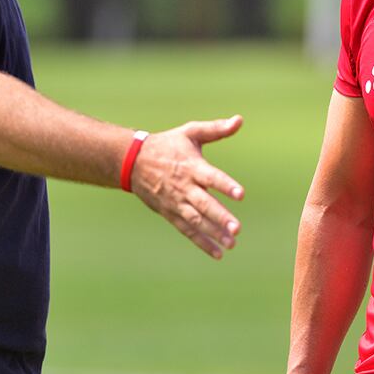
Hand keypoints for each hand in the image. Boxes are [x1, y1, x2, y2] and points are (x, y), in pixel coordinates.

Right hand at [130, 115, 244, 257]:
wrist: (132, 162)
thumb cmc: (167, 145)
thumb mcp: (190, 132)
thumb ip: (216, 129)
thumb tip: (239, 120)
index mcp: (192, 166)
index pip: (212, 177)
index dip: (226, 186)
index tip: (241, 194)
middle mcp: (185, 187)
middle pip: (204, 204)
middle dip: (220, 217)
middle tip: (237, 228)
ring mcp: (176, 202)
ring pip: (196, 220)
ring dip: (213, 233)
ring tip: (232, 243)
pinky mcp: (171, 213)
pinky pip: (187, 230)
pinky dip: (201, 242)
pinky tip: (218, 252)